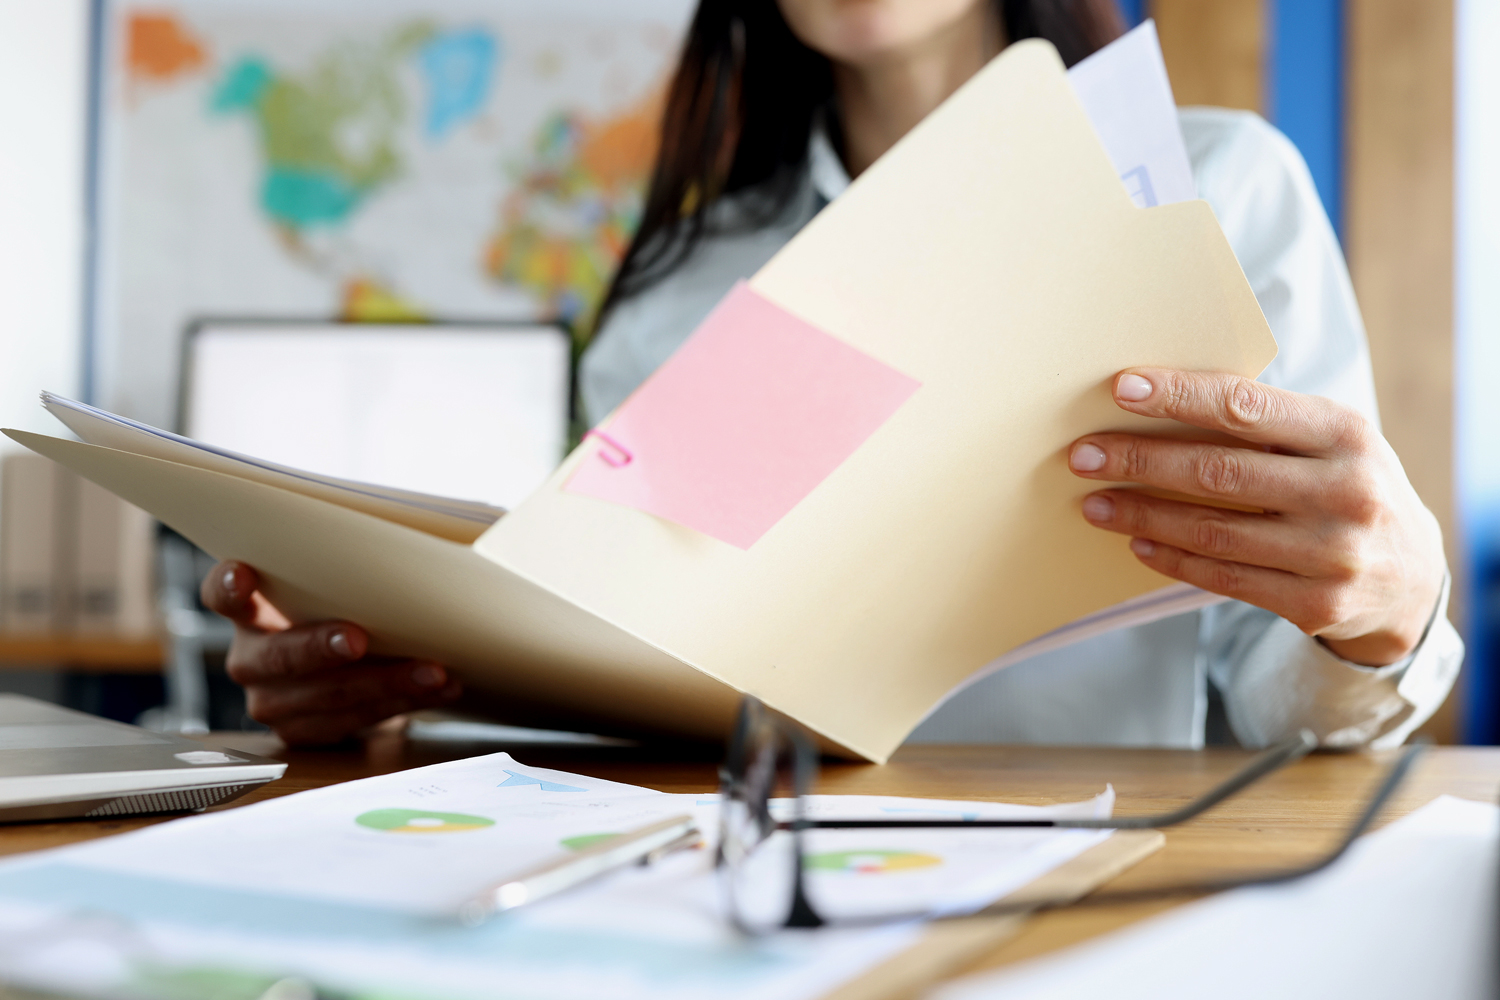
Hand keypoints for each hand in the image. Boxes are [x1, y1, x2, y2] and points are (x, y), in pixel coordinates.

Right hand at [201, 561, 462, 744]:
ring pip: (326, 696)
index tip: (244, 573)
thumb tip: (410, 547)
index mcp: (249, 611)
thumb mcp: (336, 589)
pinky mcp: (303, 732)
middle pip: (277, 656)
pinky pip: (353, 721)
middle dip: (320, 648)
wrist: (353, 671)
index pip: (220, 594)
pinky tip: (437, 690)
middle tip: (358, 639)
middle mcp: (251, 658)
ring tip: (433, 671)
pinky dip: (403, 703)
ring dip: (386, 682)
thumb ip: (345, 574)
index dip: (228, 585)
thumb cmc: (346, 611)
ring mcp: (272, 701)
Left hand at [1069, 368, 1444, 666]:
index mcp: (1345, 433)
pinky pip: (1223, 577)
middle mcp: (1345, 491)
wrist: (1410, 577)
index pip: (1246, 406)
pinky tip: (1135, 541)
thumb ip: (1266, 423)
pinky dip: (1171, 557)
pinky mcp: (1315, 603)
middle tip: (1082, 454)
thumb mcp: (1330, 442)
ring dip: (1141, 514)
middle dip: (1140, 460)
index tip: (1120, 389)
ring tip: (1094, 501)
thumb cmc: (1345, 486)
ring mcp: (1332, 553)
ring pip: (1212, 530)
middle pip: (1218, 471)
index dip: (1178, 396)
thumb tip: (1159, 401)